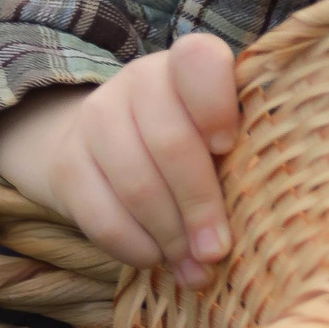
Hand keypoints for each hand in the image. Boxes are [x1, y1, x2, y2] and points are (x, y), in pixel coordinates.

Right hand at [0, 34, 239, 284]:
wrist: (102, 144)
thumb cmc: (186, 142)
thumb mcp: (216, 133)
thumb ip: (241, 158)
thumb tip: (262, 223)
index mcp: (185, 66)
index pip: (199, 61)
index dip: (216, 104)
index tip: (228, 147)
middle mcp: (137, 81)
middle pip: (170, 143)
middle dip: (200, 206)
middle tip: (217, 251)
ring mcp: (96, 118)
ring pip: (136, 185)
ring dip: (171, 236)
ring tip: (193, 266)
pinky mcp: (66, 163)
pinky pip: (101, 216)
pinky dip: (135, 247)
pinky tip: (155, 259)